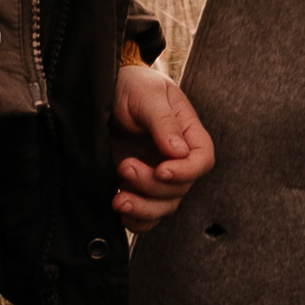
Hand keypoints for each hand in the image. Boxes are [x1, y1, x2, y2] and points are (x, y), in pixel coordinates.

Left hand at [112, 59, 214, 226]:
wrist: (102, 90)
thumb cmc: (130, 84)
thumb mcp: (147, 94)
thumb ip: (163, 121)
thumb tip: (178, 152)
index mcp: (186, 131)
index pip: (202, 160)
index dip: (186, 171)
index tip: (161, 169)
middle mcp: (174, 156)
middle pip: (181, 188)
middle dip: (153, 186)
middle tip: (125, 167)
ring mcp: (156, 172)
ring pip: (164, 205)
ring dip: (143, 209)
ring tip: (118, 199)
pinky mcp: (136, 184)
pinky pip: (147, 215)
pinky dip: (137, 220)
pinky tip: (121, 209)